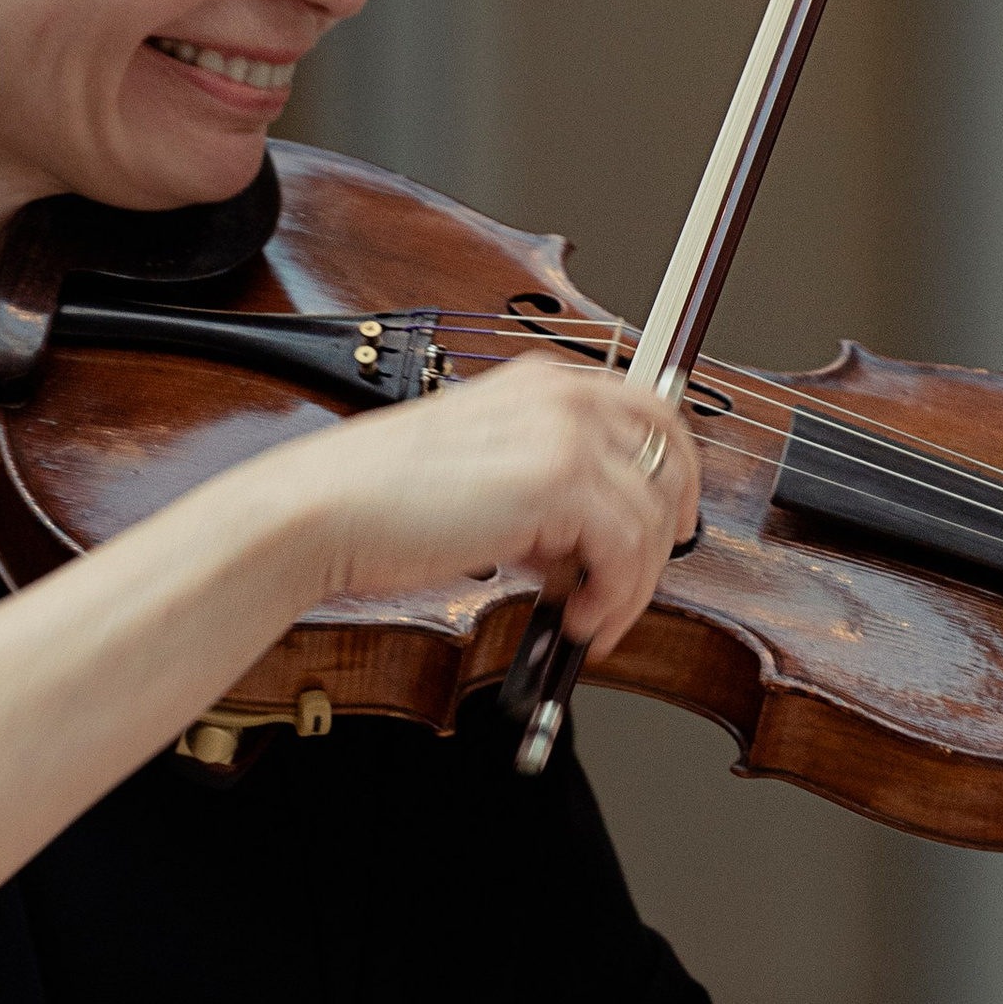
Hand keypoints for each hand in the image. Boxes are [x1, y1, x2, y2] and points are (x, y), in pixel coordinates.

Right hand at [287, 352, 698, 654]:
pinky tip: (577, 620)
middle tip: (640, 585)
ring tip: (589, 619)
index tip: (672, 523)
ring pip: (651, 517)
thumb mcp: (484, 480)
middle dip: (666, 532)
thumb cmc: (380, 501)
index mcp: (542, 383)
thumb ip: (543, 497)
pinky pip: (627, 551)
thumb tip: (583, 546)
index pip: (650, 412)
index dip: (675, 473)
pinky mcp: (560, 482)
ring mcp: (564, 434)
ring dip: (632, 585)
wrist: (327, 511)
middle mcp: (561, 396)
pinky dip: (613, 598)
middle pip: (669, 459)